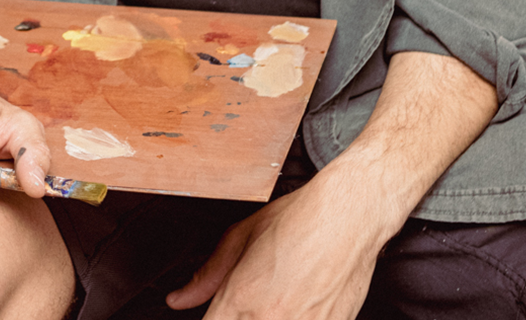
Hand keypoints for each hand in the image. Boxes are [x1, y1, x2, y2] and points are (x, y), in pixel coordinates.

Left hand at [166, 171, 382, 319]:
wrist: (348, 216)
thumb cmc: (297, 219)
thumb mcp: (242, 237)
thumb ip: (208, 275)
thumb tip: (177, 299)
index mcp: (240, 297)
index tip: (219, 315)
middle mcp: (268, 319)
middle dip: (238, 319)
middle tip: (253, 302)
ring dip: (265, 318)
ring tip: (277, 298)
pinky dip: (297, 318)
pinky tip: (298, 304)